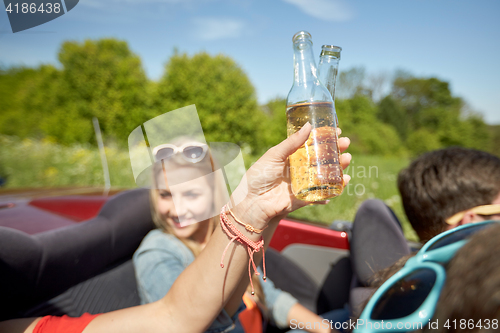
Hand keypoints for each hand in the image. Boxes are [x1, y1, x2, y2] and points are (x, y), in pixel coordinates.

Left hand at [230, 123, 350, 228]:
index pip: (313, 145)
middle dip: (337, 151)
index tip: (337, 131)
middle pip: (323, 159)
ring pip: (326, 174)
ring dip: (339, 167)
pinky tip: (344, 181)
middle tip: (346, 144)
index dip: (325, 138)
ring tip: (346, 159)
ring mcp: (305, 183)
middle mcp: (301, 169)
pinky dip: (335, 189)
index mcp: (293, 156)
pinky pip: (324, 193)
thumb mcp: (274, 155)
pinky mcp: (307, 198)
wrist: (253, 201)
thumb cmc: (260, 176)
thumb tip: (309, 126)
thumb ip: (291, 142)